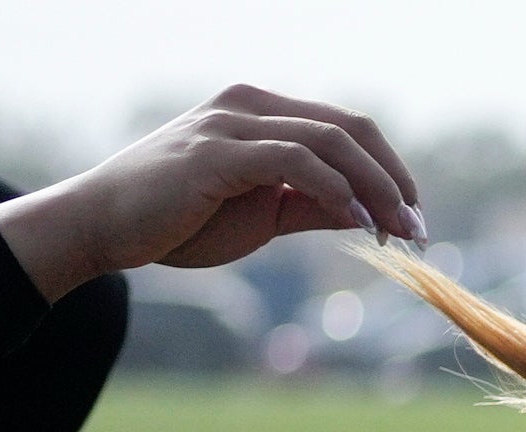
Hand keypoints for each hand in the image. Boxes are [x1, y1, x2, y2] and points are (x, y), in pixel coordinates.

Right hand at [0, 86, 423, 302]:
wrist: (104, 227)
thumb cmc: (178, 222)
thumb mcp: (261, 215)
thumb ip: (311, 207)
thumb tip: (369, 215)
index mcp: (261, 113)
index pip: (346, 129)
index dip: (390, 171)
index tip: (414, 218)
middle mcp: (249, 105)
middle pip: (350, 128)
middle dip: (395, 179)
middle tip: (421, 230)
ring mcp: (233, 123)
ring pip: (331, 141)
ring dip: (377, 189)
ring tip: (400, 232)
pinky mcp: (218, 151)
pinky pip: (296, 161)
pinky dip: (337, 191)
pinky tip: (360, 223)